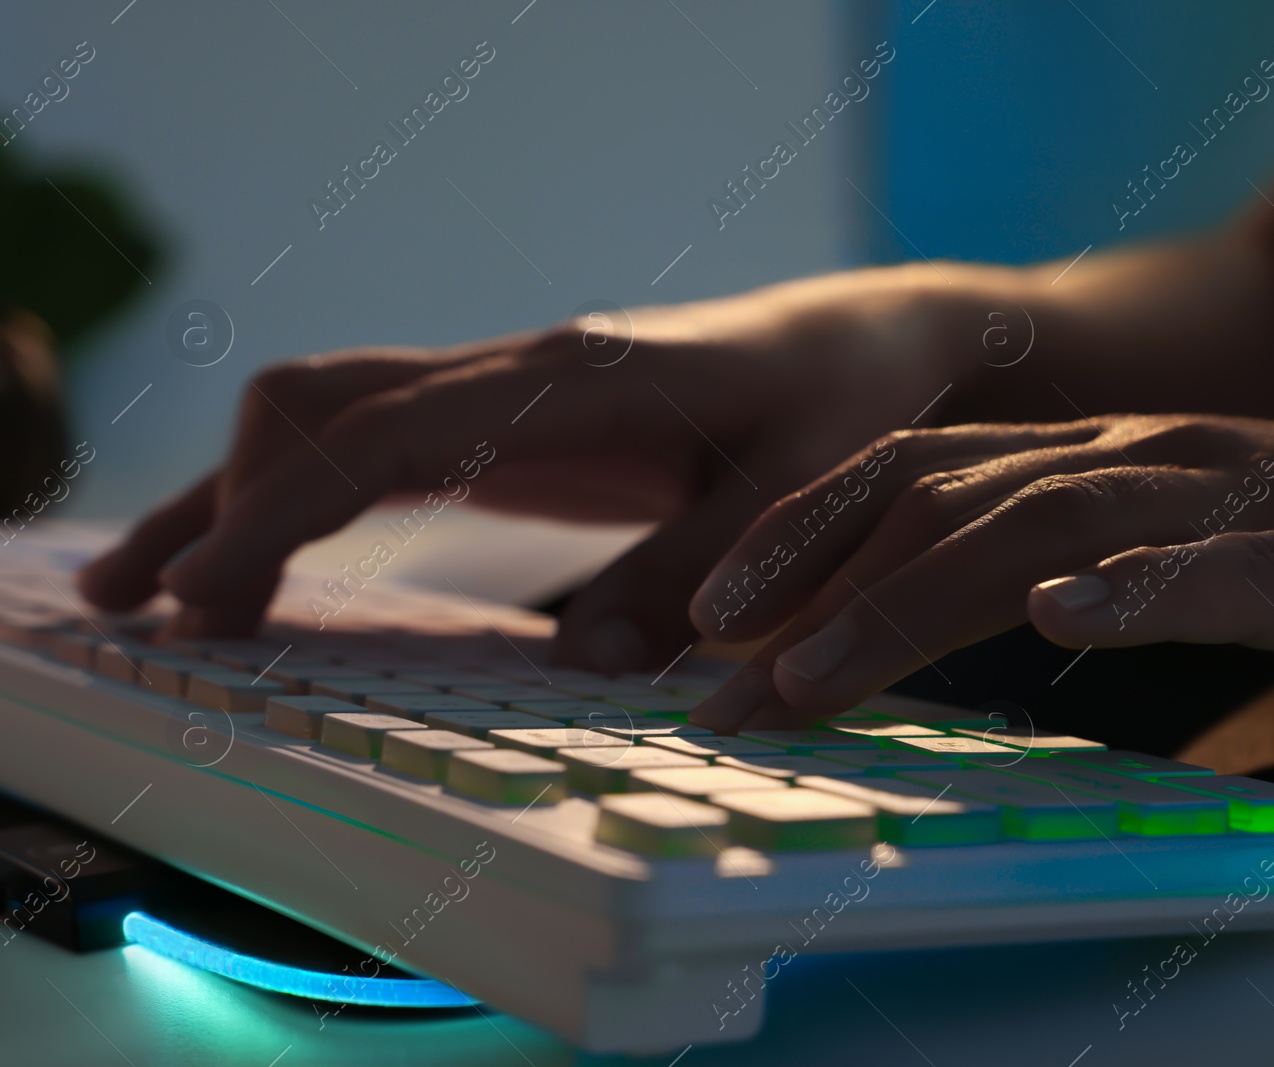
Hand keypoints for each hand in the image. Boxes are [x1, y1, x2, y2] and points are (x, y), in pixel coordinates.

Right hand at [77, 267, 965, 663]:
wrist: (867, 348)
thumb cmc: (842, 414)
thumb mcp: (799, 496)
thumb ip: (697, 568)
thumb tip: (588, 663)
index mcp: (571, 382)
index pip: (382, 436)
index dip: (279, 515)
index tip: (204, 599)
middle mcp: (519, 371)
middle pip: (320, 406)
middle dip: (220, 502)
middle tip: (140, 609)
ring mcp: (510, 391)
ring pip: (333, 415)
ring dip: (241, 494)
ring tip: (162, 591)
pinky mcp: (518, 425)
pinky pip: (381, 444)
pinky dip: (305, 496)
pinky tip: (271, 558)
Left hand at [686, 416, 1273, 730]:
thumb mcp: (1177, 563)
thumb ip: (1074, 573)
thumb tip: (967, 626)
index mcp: (1101, 459)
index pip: (914, 476)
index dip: (801, 538)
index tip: (710, 619)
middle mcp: (1143, 456)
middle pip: (942, 493)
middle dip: (812, 580)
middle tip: (717, 674)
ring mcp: (1230, 497)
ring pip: (1044, 525)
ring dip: (913, 602)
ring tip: (813, 681)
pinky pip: (1216, 564)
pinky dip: (1134, 586)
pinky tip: (1065, 616)